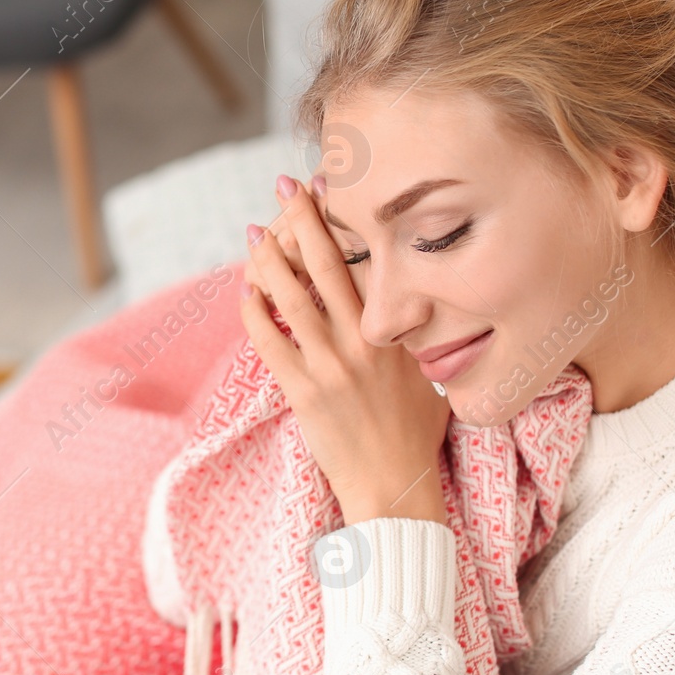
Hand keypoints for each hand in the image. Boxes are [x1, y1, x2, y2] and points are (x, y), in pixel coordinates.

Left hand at [241, 174, 451, 526]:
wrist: (397, 489)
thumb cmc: (416, 437)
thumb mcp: (429, 377)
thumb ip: (413, 340)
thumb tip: (407, 313)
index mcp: (396, 332)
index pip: (368, 262)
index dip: (346, 222)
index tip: (331, 188)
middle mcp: (363, 342)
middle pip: (327, 265)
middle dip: (304, 219)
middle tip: (285, 186)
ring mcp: (330, 366)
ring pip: (291, 297)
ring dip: (268, 259)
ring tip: (255, 233)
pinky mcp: (303, 392)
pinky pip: (269, 341)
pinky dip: (254, 312)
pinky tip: (245, 293)